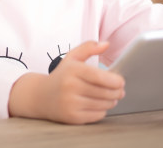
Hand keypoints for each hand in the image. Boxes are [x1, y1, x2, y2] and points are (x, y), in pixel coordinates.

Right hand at [9, 41, 124, 124]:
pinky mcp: (73, 117)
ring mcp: (71, 103)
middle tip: (120, 90)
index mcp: (72, 70)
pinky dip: (102, 110)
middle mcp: (70, 87)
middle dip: (117, 92)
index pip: (100, 77)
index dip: (115, 80)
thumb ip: (88, 48)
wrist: (40, 96)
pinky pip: (98, 115)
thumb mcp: (71, 58)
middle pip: (105, 92)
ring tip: (110, 97)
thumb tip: (106, 44)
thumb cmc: (61, 76)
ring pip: (103, 104)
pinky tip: (98, 104)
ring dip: (111, 101)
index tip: (121, 81)